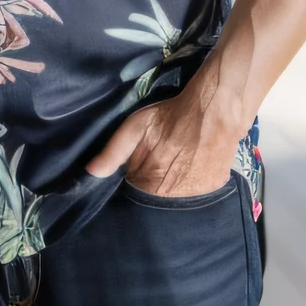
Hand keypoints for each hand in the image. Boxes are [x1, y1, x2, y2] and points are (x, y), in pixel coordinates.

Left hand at [85, 92, 236, 197]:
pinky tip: (192, 163)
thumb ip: (113, 153)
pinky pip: (197, 191)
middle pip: (157, 197)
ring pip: (177, 195)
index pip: (135, 194)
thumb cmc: (170, 117)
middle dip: (152, 183)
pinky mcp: (215, 186)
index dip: (134, 179)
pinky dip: (192, 181)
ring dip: (173, 184)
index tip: (135, 167)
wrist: (214, 108)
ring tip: (175, 161)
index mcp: (152, 185)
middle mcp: (175, 197)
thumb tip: (90, 172)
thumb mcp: (135, 127)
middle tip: (157, 159)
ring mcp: (198, 193)